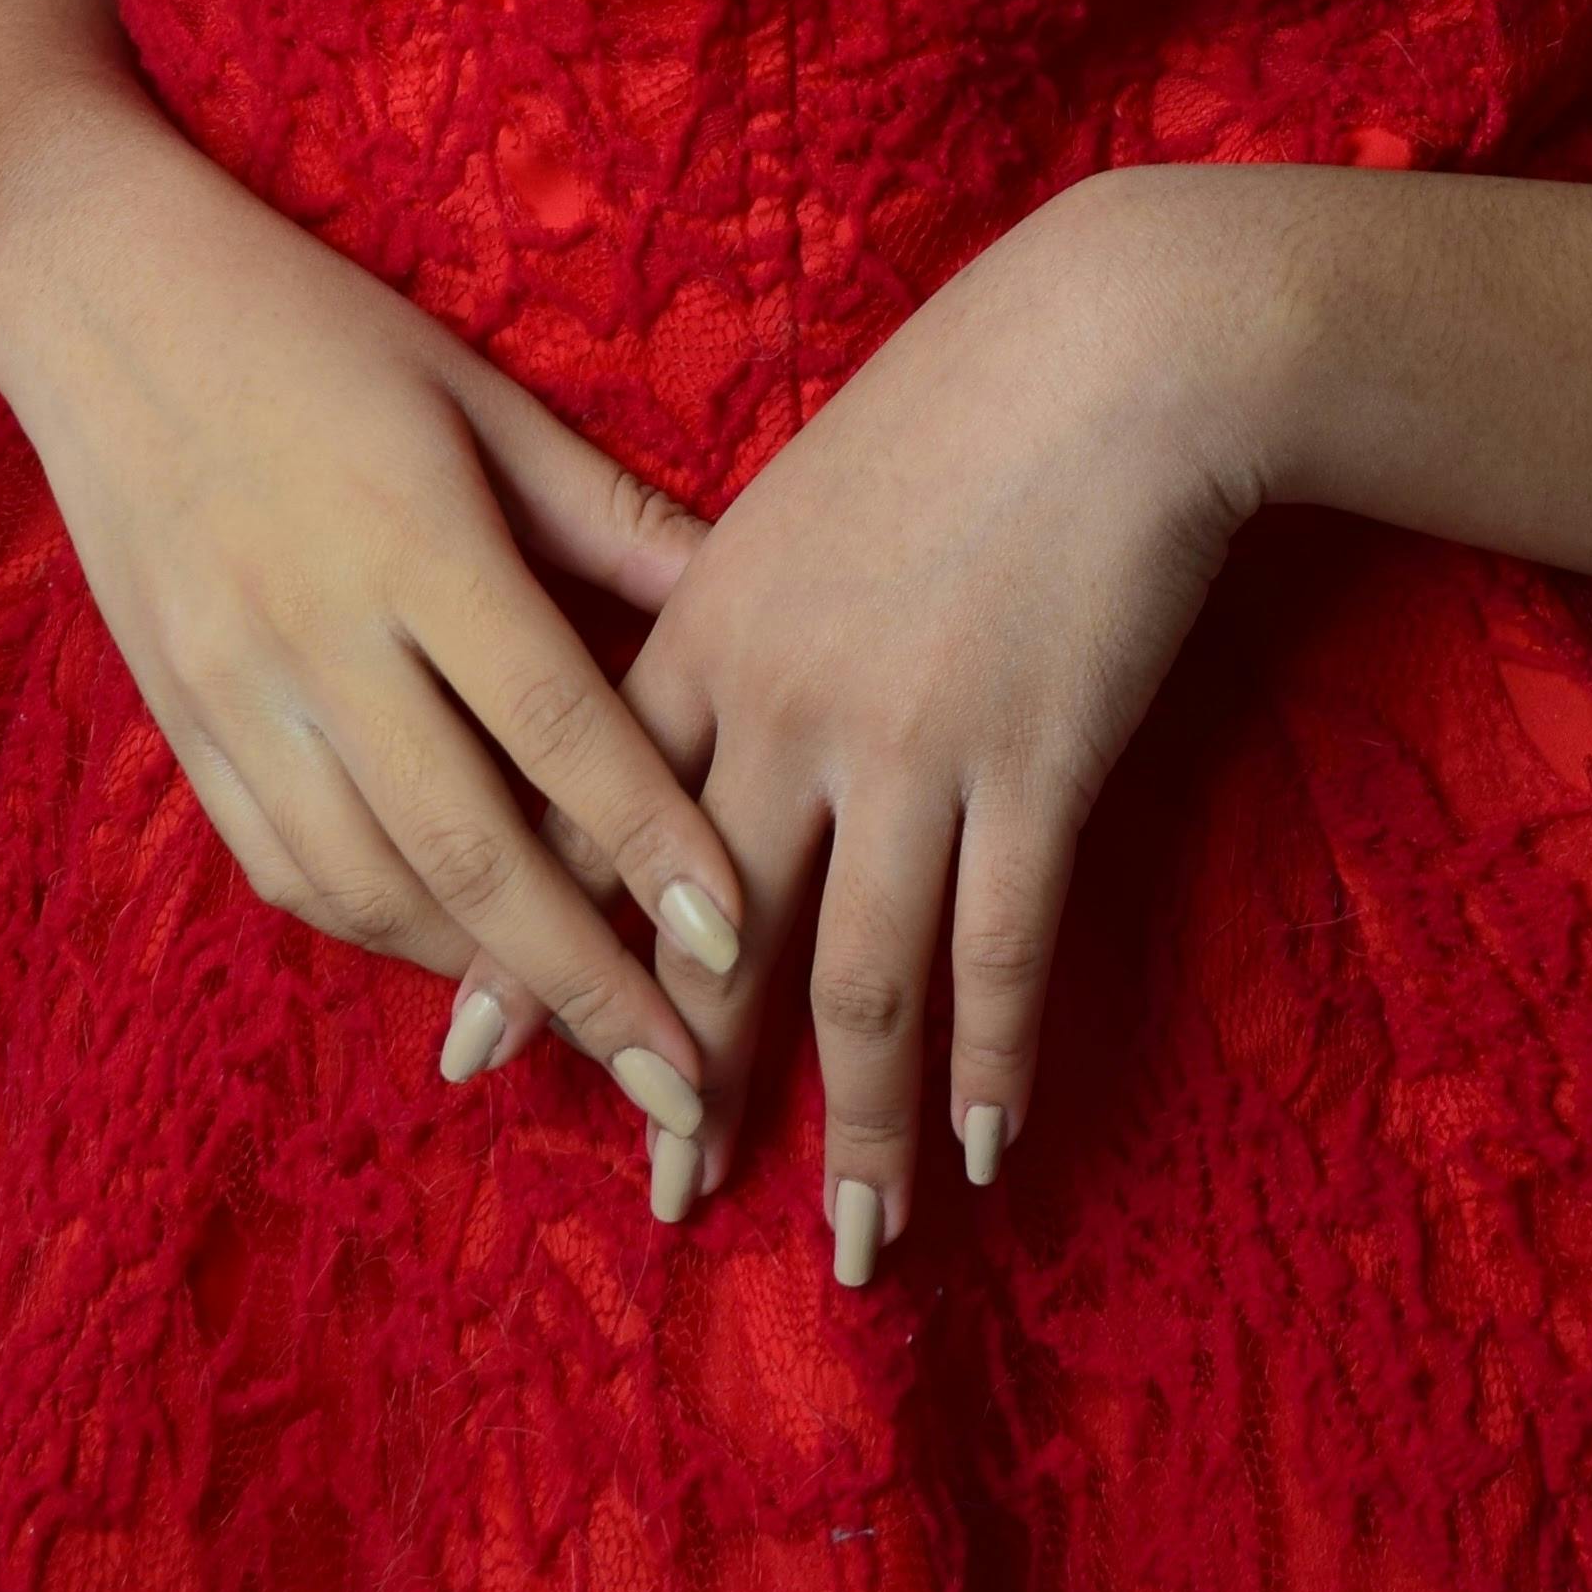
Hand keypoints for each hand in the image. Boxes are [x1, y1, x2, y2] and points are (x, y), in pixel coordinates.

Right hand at [0, 125, 753, 1179]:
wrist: (101, 300)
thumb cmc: (321, 329)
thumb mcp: (480, 394)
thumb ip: (609, 513)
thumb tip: (754, 591)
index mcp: (414, 538)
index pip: (558, 726)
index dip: (653, 842)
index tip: (738, 940)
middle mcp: (317, 634)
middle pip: (471, 847)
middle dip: (588, 981)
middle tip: (684, 1081)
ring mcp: (232, 691)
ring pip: (371, 884)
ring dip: (485, 979)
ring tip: (590, 1044)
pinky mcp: (177, 724)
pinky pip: (284, 868)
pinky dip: (378, 932)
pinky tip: (455, 961)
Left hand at [460, 169, 1286, 1272]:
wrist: (1117, 349)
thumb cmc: (959, 405)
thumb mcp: (798, 499)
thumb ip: (726, 615)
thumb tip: (682, 712)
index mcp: (704, 635)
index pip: (584, 829)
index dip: (533, 951)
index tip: (474, 1057)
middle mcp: (783, 709)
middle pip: (706, 942)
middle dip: (686, 1084)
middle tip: (665, 1194)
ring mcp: (910, 746)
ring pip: (857, 984)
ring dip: (853, 1129)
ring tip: (849, 1242)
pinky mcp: (1035, 765)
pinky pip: (999, 953)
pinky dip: (991, 1063)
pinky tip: (987, 1146)